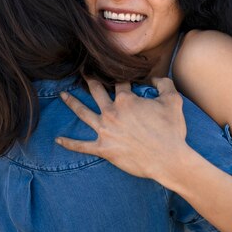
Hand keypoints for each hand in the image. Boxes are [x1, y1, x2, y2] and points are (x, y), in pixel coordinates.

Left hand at [56, 77, 188, 180]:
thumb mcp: (173, 101)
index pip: (120, 82)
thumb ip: (165, 84)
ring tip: (62, 95)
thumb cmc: (171, 130)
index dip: (121, 77)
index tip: (120, 74)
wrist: (168, 159)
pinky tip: (58, 140)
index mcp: (126, 99)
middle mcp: (111, 112)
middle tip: (83, 72)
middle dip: (89, 80)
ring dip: (72, 102)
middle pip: (96, 91)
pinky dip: (69, 143)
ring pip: (83, 112)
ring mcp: (105, 130)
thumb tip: (156, 77)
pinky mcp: (103, 148)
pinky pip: (81, 146)